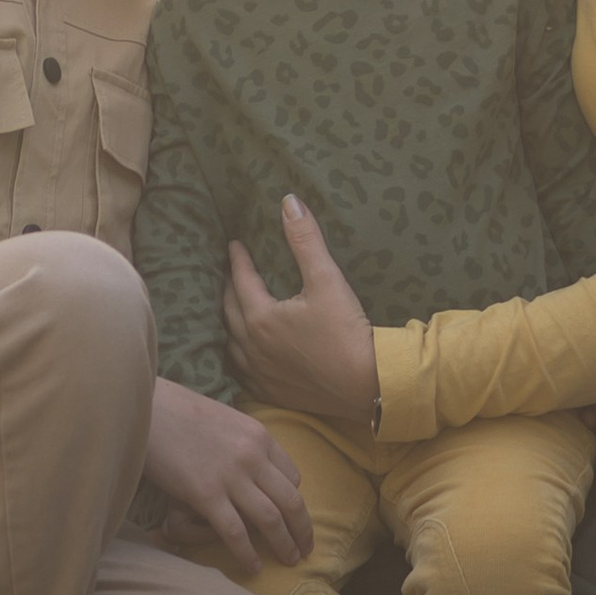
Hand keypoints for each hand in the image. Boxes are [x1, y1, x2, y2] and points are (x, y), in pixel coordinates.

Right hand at [144, 380, 314, 577]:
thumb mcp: (225, 419)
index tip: (291, 518)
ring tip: (289, 561)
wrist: (146, 407)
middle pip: (291, 502)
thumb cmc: (180, 411)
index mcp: (259, 435)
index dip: (294, 502)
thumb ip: (244, 444)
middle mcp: (252, 456)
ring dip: (284, 545)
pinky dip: (248, 554)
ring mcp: (230, 476)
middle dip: (302, 531)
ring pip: (271, 520)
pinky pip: (236, 532)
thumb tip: (254, 470)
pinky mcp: (205, 494)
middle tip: (305, 550)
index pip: (292, 477)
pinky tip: (253, 567)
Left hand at [220, 196, 377, 422]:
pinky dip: (237, 355)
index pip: (241, 280)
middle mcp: (252, 347)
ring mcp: (260, 374)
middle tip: (230, 270)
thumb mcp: (327, 280)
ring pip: (231, 343)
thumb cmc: (347, 331)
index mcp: (260, 318)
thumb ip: (305, 240)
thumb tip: (288, 201)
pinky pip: (242, 371)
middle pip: (229, 310)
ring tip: (232, 306)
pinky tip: (243, 351)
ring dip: (229, 321)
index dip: (237, 259)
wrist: (368, 386)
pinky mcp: (271, 393)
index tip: (234, 244)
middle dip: (227, 287)